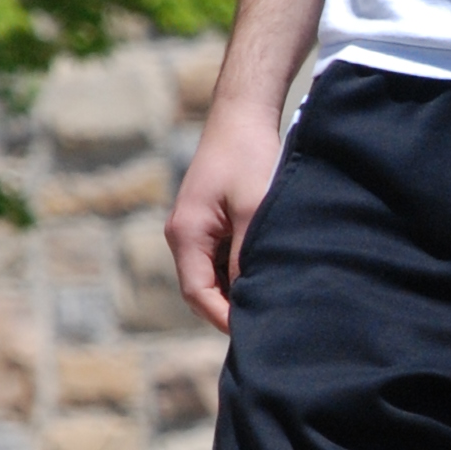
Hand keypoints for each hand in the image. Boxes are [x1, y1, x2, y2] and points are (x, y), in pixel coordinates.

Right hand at [165, 97, 284, 329]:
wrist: (241, 116)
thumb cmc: (249, 157)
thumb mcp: (255, 210)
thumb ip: (248, 257)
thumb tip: (250, 300)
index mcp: (186, 234)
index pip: (198, 294)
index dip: (225, 318)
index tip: (255, 333)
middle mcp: (181, 235)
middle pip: (199, 291)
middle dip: (228, 310)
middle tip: (266, 323)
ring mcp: (190, 229)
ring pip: (208, 277)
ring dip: (233, 291)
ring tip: (269, 301)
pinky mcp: (204, 222)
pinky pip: (214, 260)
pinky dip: (234, 273)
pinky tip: (262, 274)